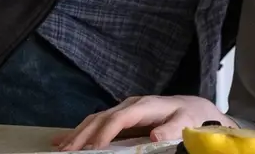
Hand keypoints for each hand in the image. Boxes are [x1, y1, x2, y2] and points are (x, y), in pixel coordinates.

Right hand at [54, 95, 232, 150]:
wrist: (194, 108)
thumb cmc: (190, 115)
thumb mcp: (185, 122)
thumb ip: (172, 129)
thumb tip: (155, 134)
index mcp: (144, 106)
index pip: (118, 119)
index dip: (104, 133)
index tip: (91, 150)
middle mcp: (130, 105)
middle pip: (101, 118)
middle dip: (82, 135)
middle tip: (65, 152)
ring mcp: (124, 110)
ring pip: (95, 120)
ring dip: (77, 134)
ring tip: (60, 148)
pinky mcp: (122, 117)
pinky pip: (97, 123)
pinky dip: (81, 131)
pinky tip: (64, 140)